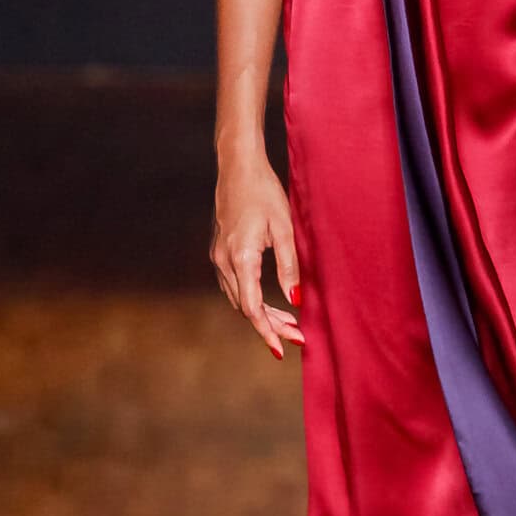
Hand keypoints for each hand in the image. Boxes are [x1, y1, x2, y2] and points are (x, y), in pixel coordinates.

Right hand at [211, 149, 305, 359]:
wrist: (238, 166)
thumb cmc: (264, 192)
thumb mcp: (285, 228)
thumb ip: (289, 266)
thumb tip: (295, 300)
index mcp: (241, 257)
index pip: (252, 308)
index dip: (268, 332)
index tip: (284, 348)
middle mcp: (223, 261)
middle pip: (245, 307)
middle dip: (270, 326)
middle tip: (297, 337)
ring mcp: (218, 256)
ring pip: (238, 298)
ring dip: (261, 314)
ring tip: (289, 323)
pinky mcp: (219, 250)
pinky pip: (233, 285)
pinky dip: (251, 298)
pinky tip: (269, 301)